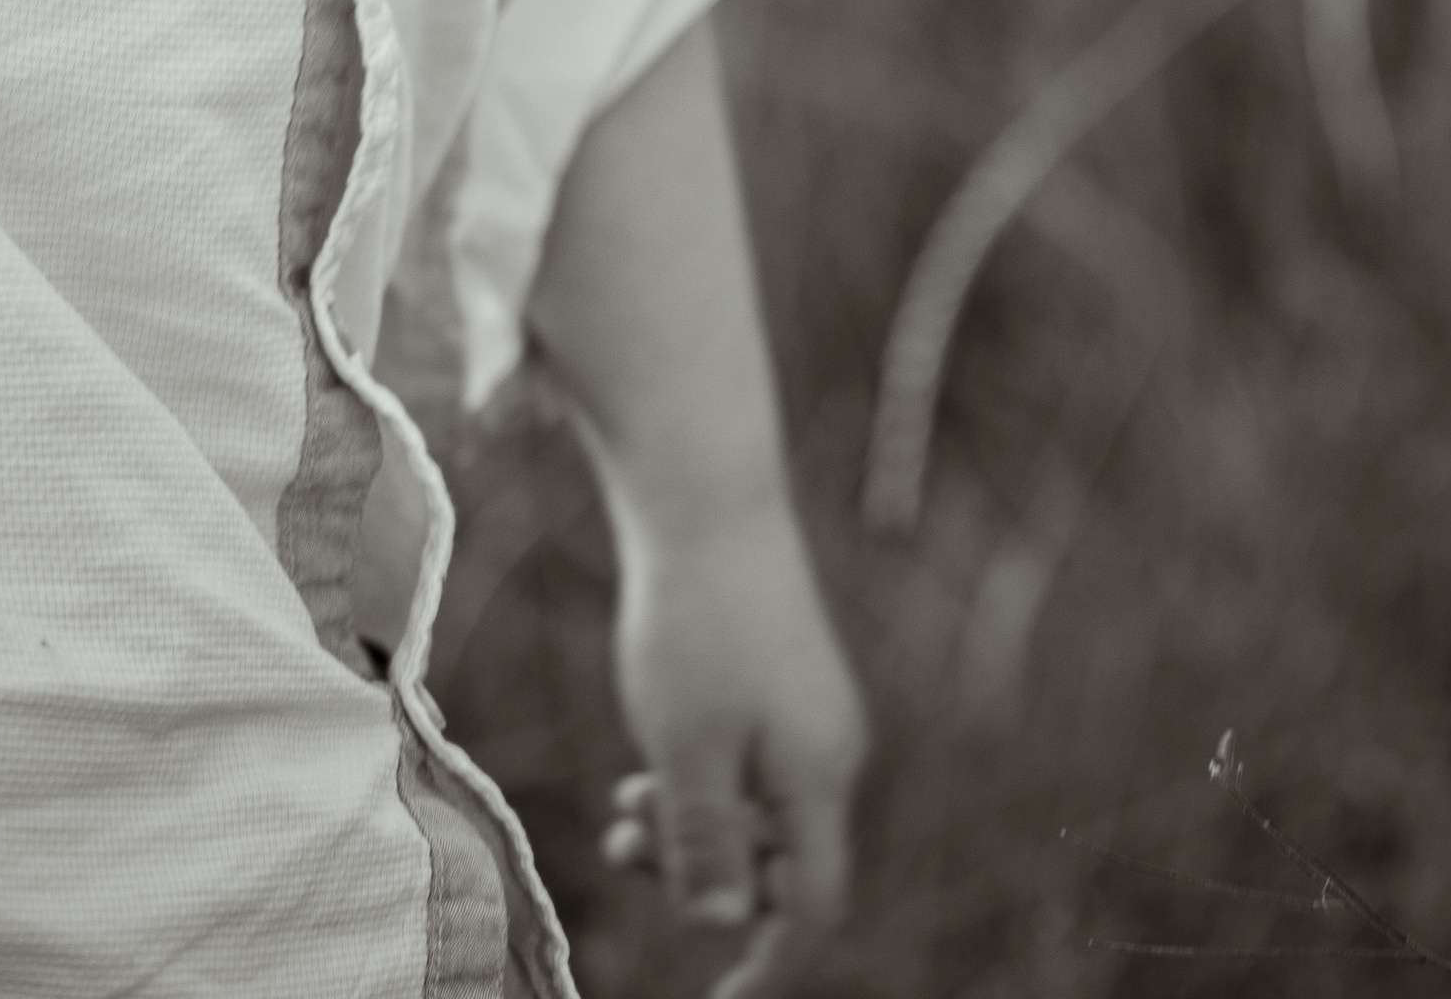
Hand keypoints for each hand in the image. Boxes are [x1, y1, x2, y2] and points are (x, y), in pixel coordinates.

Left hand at [598, 489, 866, 995]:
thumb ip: (706, 844)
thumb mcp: (685, 749)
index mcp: (819, 775)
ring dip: (690, 828)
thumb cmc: (694, 624)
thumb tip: (721, 927)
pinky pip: (749, 765)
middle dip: (702, 875)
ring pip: (756, 812)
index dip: (769, 963)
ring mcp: (810, 711)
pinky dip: (699, 783)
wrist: (708, 497)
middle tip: (623, 844)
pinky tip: (646, 766)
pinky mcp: (784, 681)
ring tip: (621, 808)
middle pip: (779, 862)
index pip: (812, 904)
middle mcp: (829, 749)